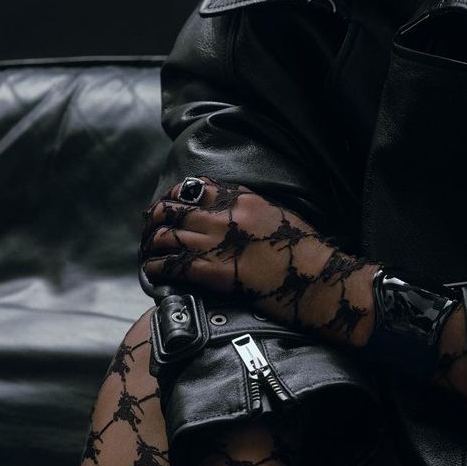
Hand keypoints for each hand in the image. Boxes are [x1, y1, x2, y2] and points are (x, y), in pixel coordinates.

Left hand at [140, 177, 376, 340]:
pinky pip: (173, 265)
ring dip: (152, 243)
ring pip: (167, 235)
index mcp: (243, 199)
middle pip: (173, 209)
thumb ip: (251, 211)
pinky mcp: (214, 271)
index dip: (175, 195)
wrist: (319, 278)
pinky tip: (152, 271)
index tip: (168, 205)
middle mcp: (225, 216)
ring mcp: (218, 243)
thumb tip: (234, 215)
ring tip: (147, 251)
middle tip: (149, 229)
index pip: (196, 187)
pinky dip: (157, 267)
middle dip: (155, 219)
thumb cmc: (306, 252)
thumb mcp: (280, 216)